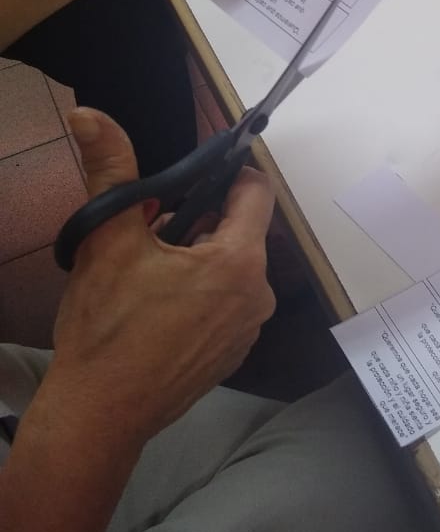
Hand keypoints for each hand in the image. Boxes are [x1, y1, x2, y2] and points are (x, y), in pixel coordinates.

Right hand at [49, 108, 276, 445]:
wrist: (99, 414)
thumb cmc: (107, 331)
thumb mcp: (107, 241)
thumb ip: (111, 170)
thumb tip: (90, 117)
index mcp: (239, 262)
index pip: (256, 191)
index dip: (228, 174)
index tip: (196, 176)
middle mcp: (257, 295)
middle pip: (239, 230)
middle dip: (198, 221)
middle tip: (152, 233)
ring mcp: (248, 328)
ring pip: (230, 267)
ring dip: (196, 258)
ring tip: (148, 273)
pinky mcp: (232, 351)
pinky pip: (225, 302)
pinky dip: (199, 293)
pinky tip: (157, 305)